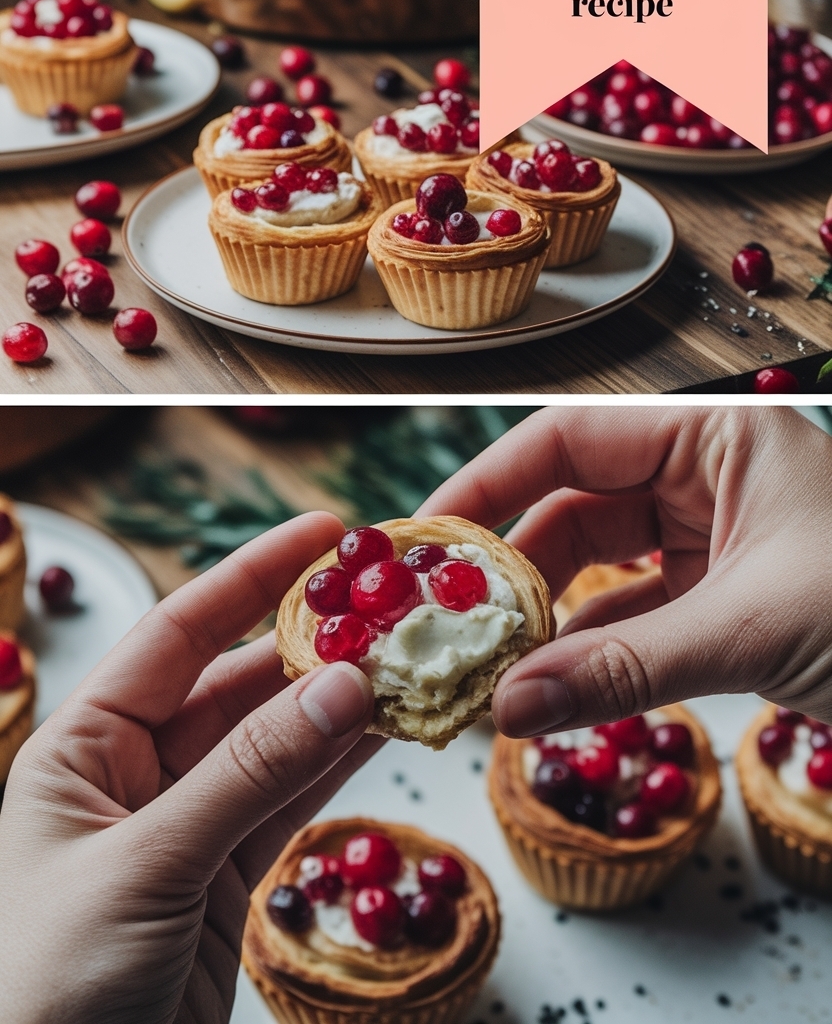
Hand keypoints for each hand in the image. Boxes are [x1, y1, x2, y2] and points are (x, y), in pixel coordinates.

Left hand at [0, 512, 377, 1023]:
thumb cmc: (50, 986)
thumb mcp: (147, 865)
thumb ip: (249, 773)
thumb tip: (345, 685)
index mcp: (83, 746)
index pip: (178, 632)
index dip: (253, 576)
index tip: (326, 535)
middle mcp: (134, 772)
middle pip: (237, 683)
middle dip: (314, 647)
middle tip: (394, 609)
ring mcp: (186, 823)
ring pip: (276, 742)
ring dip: (340, 706)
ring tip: (411, 662)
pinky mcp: (225, 875)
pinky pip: (291, 801)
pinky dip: (340, 767)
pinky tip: (389, 729)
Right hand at [417, 407, 831, 735]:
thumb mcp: (752, 631)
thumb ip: (623, 667)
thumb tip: (508, 705)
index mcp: (717, 436)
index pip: (573, 440)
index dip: (491, 484)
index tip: (427, 539)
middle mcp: (707, 476)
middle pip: (573, 505)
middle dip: (508, 568)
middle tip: (439, 622)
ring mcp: (712, 539)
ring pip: (596, 568)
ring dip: (541, 620)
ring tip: (479, 666)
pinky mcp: (721, 600)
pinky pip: (632, 618)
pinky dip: (588, 654)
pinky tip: (542, 689)